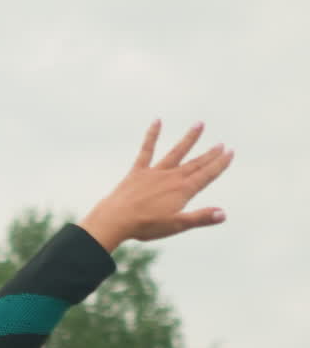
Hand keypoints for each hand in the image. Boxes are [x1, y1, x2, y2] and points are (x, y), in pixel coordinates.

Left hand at [79, 120, 233, 251]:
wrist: (116, 219)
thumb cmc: (146, 226)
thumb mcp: (177, 225)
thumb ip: (200, 218)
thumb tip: (223, 214)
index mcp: (182, 191)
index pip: (206, 175)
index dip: (219, 164)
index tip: (230, 152)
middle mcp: (171, 177)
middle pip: (195, 163)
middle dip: (209, 154)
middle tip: (221, 144)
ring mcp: (155, 172)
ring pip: (176, 152)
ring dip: (189, 139)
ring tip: (199, 125)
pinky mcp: (138, 171)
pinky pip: (147, 150)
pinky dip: (152, 135)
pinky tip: (157, 121)